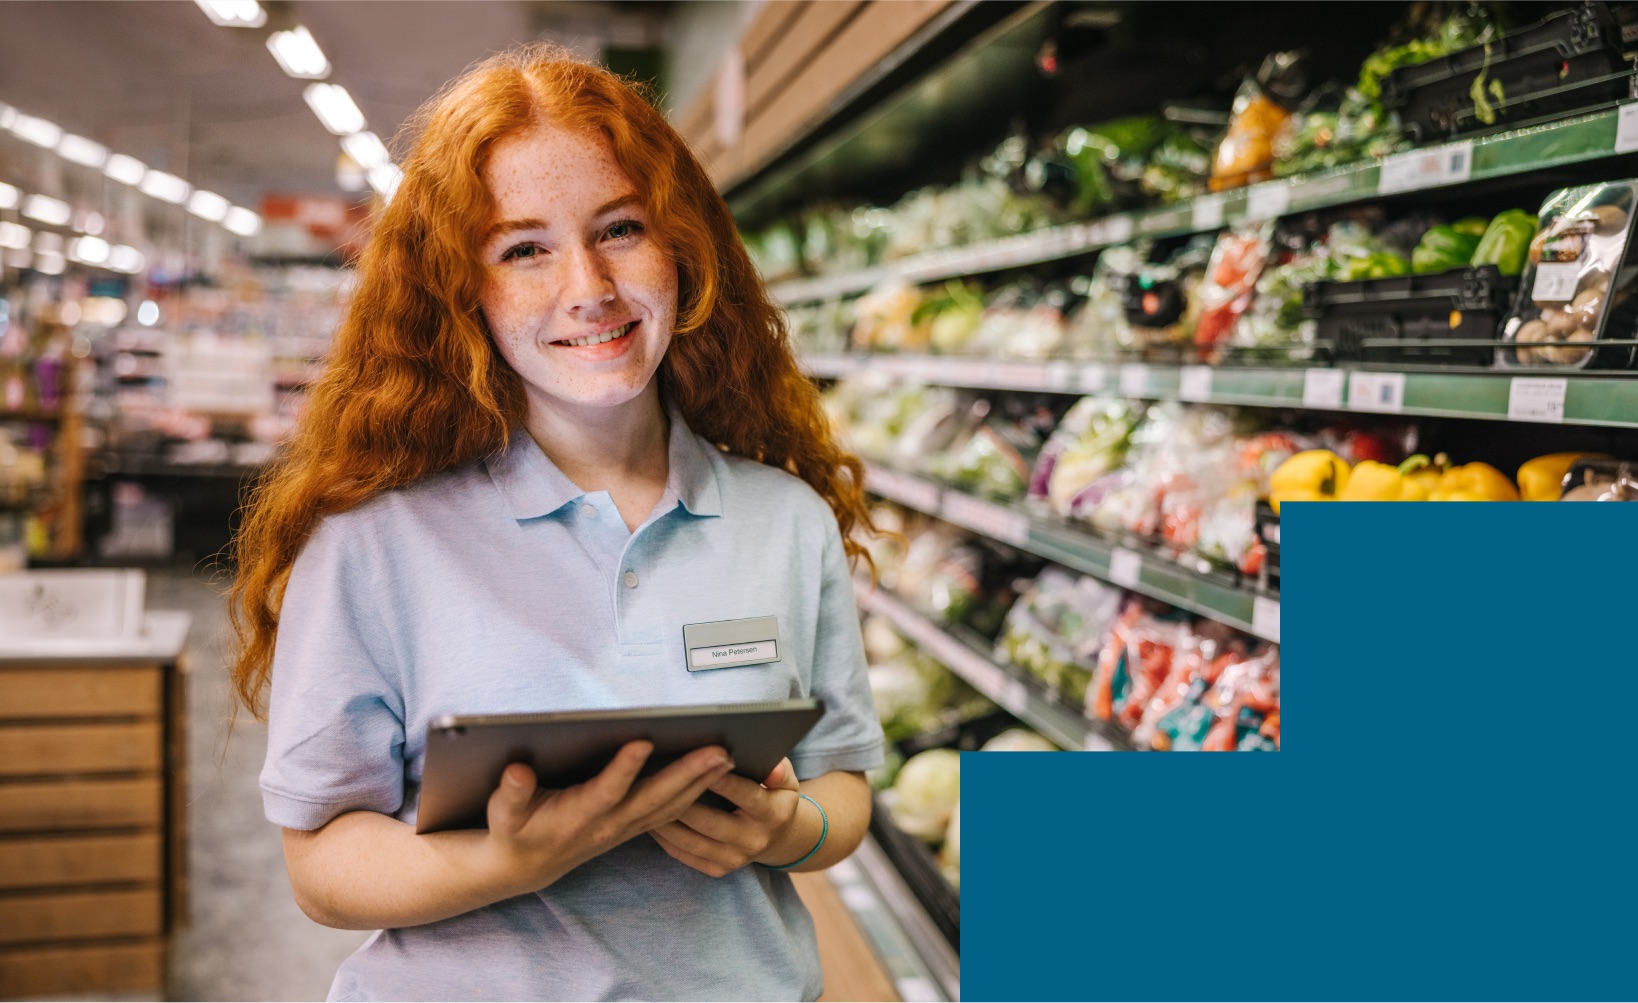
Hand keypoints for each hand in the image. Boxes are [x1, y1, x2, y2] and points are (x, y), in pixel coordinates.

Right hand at [480, 740, 733, 895]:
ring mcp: (626, 826)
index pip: (607, 791)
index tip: (642, 741)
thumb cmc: (515, 831)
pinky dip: (696, 793)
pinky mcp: (634, 825)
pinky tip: (716, 775)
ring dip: (701, 783)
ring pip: (671, 805)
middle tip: (719, 751)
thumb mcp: (503, 814)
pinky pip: (672, 811)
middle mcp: (609, 823)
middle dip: (688, 774)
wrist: (527, 864)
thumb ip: (511, 793)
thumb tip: (517, 771)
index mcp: (578, 816)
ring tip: (728, 758)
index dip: (624, 769)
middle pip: (655, 798)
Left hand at [650, 758, 805, 877]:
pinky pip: (684, 854)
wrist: (780, 838)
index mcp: (773, 814)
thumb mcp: (787, 781)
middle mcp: (754, 841)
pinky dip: (664, 837)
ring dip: (665, 821)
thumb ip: (780, 770)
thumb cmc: (776, 797)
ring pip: (691, 841)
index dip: (722, 781)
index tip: (699, 762)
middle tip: (658, 779)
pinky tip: (648, 819)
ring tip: (645, 798)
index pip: (746, 795)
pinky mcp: (718, 870)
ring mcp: (734, 860)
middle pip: (712, 822)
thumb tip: (774, 767)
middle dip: (683, 800)